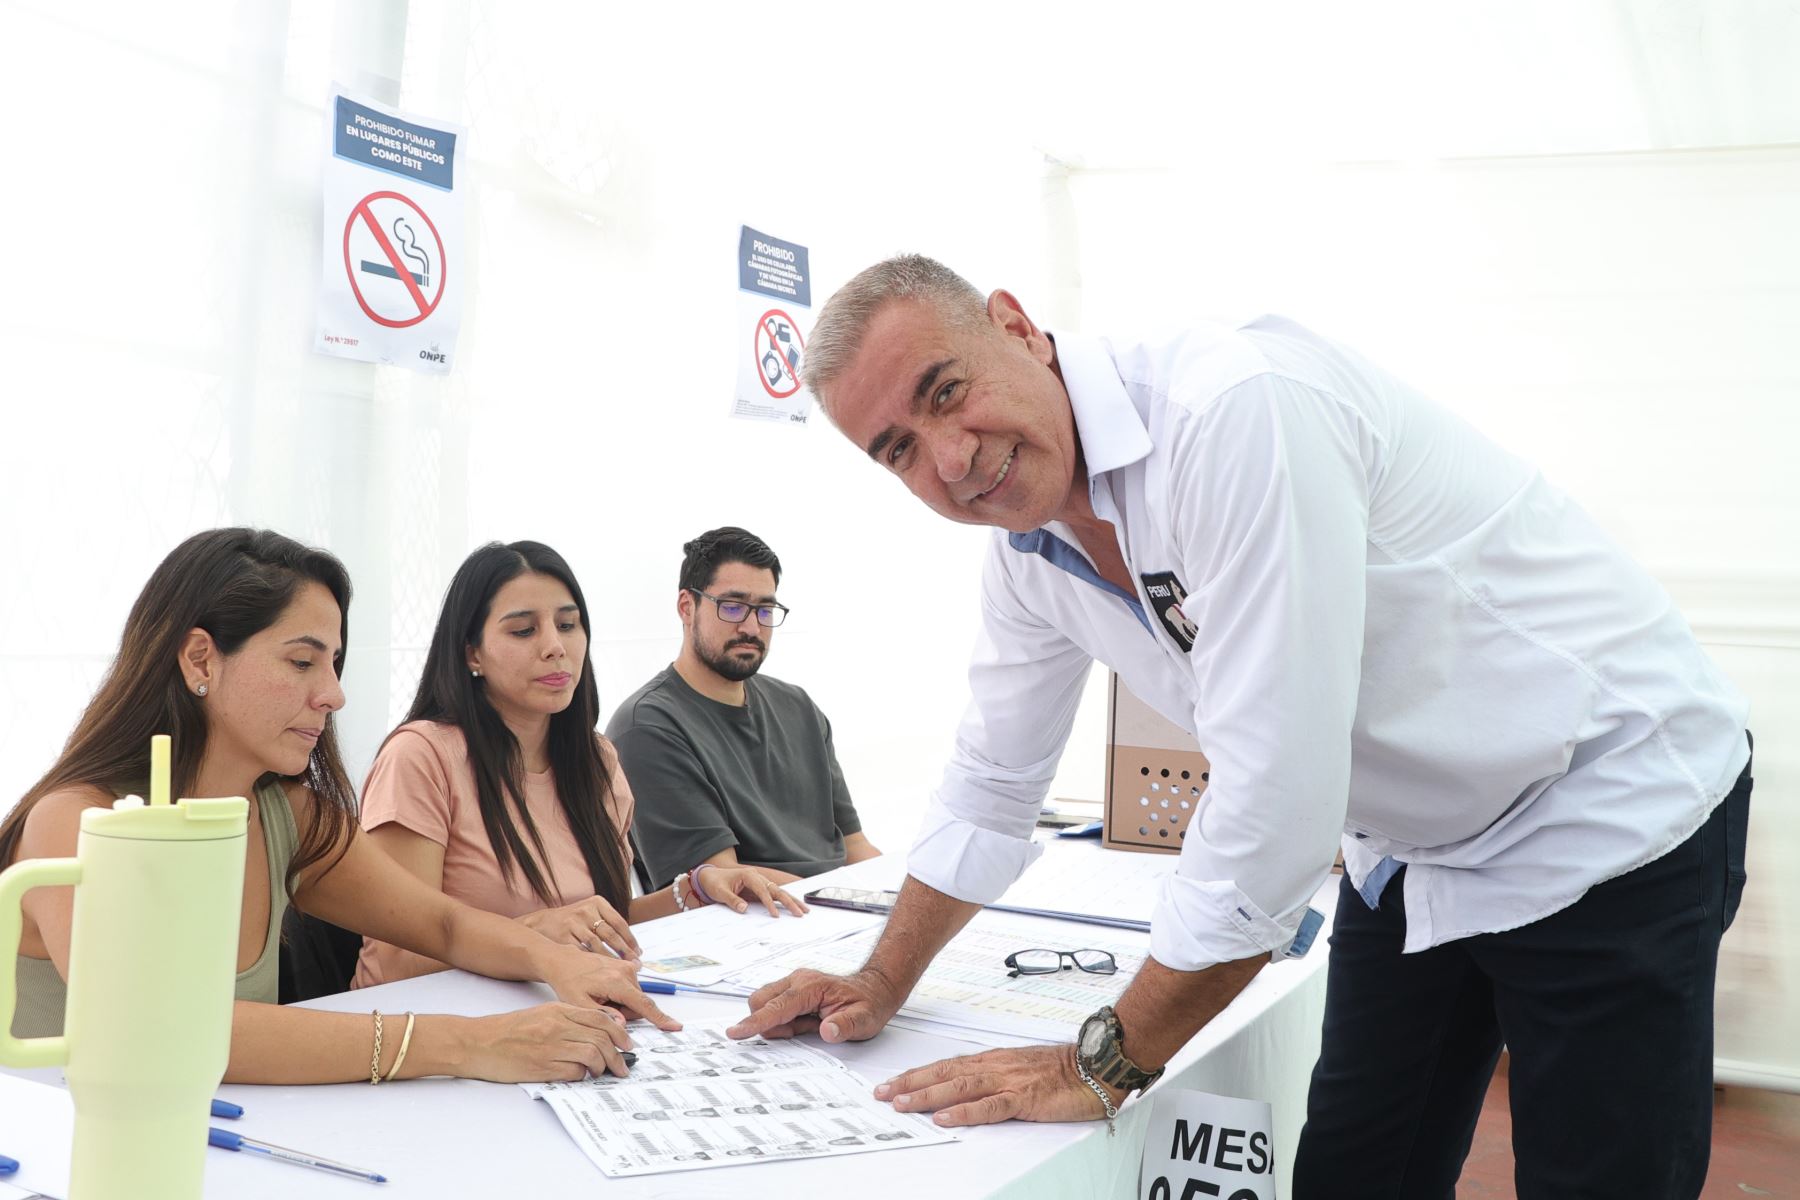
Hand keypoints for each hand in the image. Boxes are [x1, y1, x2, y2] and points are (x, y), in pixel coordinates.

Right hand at [459, 1002, 636, 1081]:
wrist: (477, 1042)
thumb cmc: (508, 1030)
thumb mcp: (541, 1014)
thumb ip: (568, 1020)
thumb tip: (598, 1033)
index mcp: (558, 1010)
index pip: (601, 1018)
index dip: (620, 1033)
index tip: (627, 1044)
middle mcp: (557, 1025)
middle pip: (602, 1037)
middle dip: (618, 1054)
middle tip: (622, 1066)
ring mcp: (550, 1046)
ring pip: (593, 1054)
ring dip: (603, 1067)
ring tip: (602, 1073)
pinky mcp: (541, 1066)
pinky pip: (574, 1071)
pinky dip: (582, 1075)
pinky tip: (581, 1076)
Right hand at [519, 895, 639, 959]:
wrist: (541, 923)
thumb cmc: (571, 921)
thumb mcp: (590, 912)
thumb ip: (608, 923)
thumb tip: (631, 944)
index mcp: (597, 902)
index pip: (619, 922)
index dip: (630, 939)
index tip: (638, 951)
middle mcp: (586, 911)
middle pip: (610, 934)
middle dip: (624, 951)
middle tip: (634, 963)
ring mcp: (573, 923)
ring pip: (597, 945)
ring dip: (610, 958)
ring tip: (619, 969)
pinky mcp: (563, 937)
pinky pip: (582, 952)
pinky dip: (593, 961)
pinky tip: (600, 969)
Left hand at [537, 942, 680, 1031]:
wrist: (563, 961)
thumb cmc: (568, 982)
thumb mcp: (579, 1004)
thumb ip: (602, 1016)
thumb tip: (622, 1025)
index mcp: (616, 982)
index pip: (644, 1005)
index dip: (660, 1018)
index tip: (675, 1026)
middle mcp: (626, 972)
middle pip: (638, 1003)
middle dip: (624, 1012)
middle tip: (600, 1007)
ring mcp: (627, 966)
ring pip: (634, 996)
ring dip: (621, 1003)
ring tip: (599, 997)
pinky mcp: (626, 965)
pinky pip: (631, 987)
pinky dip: (620, 993)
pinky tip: (603, 990)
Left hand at [694, 865, 807, 917]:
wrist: (710, 876)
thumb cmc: (715, 883)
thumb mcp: (720, 892)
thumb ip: (732, 900)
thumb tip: (744, 909)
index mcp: (749, 875)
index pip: (763, 890)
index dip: (770, 903)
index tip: (775, 915)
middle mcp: (757, 877)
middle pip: (777, 889)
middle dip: (790, 901)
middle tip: (800, 912)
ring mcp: (760, 882)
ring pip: (779, 891)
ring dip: (792, 901)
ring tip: (804, 910)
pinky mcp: (760, 888)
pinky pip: (775, 895)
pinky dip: (785, 901)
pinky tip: (795, 907)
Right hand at [726, 967, 900, 1042]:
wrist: (876, 990)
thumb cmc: (869, 1004)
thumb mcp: (864, 1020)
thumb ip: (845, 1025)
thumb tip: (827, 1030)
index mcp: (811, 987)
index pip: (775, 1007)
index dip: (754, 1022)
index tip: (735, 1033)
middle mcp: (798, 981)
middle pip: (760, 1001)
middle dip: (766, 1023)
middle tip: (797, 1033)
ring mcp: (794, 984)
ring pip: (765, 1004)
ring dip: (776, 1022)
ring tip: (806, 1027)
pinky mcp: (792, 992)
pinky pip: (774, 1008)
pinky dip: (782, 1021)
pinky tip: (804, 1024)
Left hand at [875, 1044, 1120, 1127]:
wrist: (1093, 1067)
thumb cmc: (1060, 1069)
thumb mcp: (1019, 1068)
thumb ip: (994, 1075)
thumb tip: (966, 1087)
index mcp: (993, 1059)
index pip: (946, 1066)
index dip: (917, 1074)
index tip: (893, 1082)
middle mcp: (995, 1066)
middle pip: (944, 1073)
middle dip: (910, 1084)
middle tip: (883, 1093)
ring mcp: (1008, 1081)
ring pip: (958, 1087)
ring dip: (927, 1096)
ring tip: (902, 1103)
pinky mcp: (1024, 1098)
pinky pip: (989, 1106)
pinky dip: (964, 1112)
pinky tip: (946, 1117)